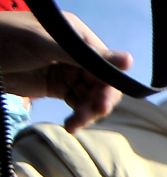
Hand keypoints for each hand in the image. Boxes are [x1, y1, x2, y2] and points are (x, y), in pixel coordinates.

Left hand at [0, 9, 130, 129]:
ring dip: (86, 113)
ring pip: (90, 97)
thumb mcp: (46, 46)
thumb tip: (131, 60)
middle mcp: (76, 54)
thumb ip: (86, 55)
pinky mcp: (56, 86)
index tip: (100, 105)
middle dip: (97, 103)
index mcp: (79, 38)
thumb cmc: (7, 40)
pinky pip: (76, 104)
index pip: (106, 65)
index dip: (108, 86)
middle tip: (85, 118)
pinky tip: (70, 125)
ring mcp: (67, 71)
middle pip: (101, 84)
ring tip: (73, 125)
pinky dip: (77, 116)